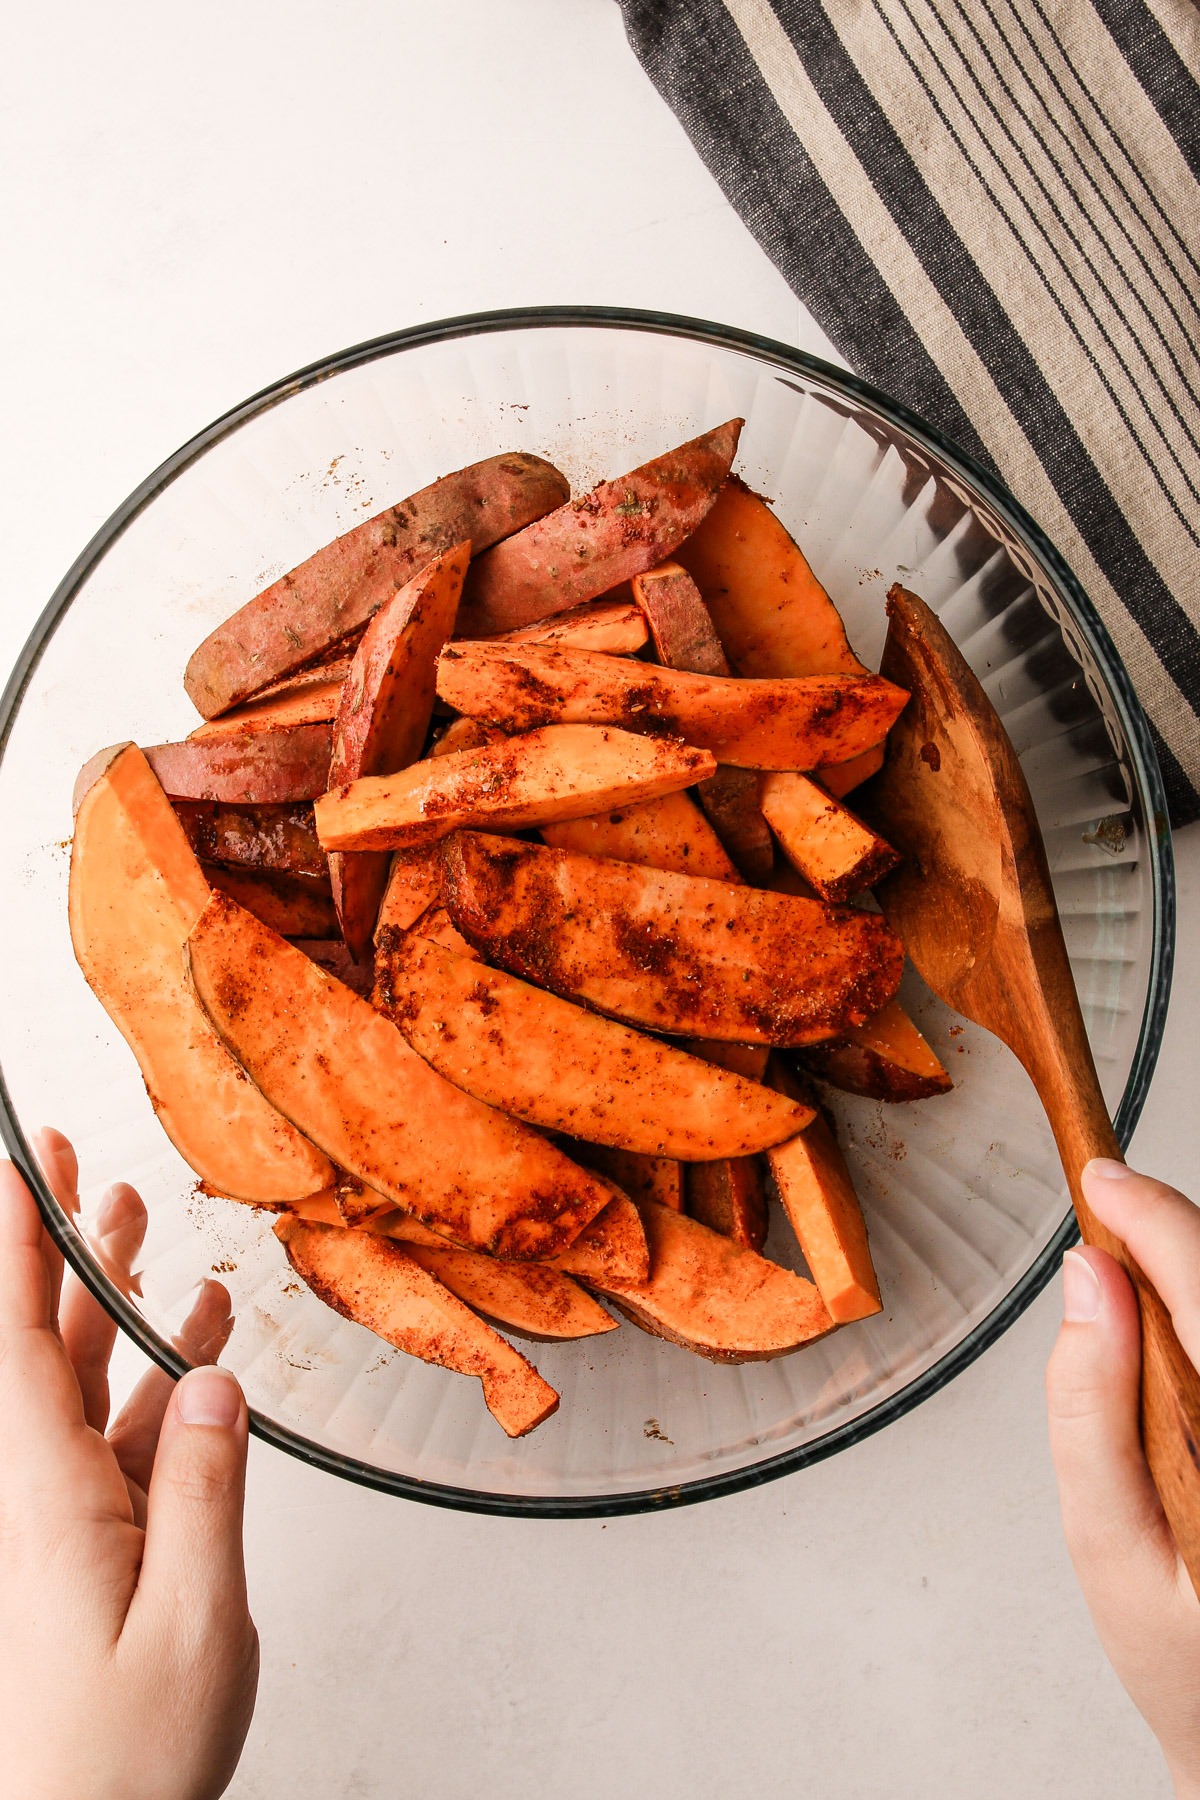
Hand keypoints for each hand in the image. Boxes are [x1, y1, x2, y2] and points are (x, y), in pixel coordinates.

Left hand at [0, 1133, 258, 1799]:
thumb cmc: (115, 1767)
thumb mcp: (191, 1625)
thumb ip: (205, 1494)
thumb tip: (210, 1386)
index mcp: (44, 1505)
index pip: (14, 1344)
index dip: (12, 1248)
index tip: (14, 1170)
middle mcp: (37, 1503)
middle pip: (37, 1344)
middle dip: (53, 1245)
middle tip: (65, 1163)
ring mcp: (59, 1526)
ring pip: (76, 1382)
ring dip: (105, 1299)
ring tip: (130, 1220)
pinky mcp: (86, 1553)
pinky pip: (116, 1440)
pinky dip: (153, 1381)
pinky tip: (190, 1347)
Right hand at [1046, 1159, 1199, 1798]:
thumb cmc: (1186, 1660)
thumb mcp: (1107, 1541)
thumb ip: (1087, 1404)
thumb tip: (1086, 1279)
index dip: (1154, 1220)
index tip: (1100, 1179)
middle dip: (1172, 1242)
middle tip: (1106, 1227)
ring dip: (1194, 1286)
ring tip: (1136, 1312)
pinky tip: (1181, 1346)